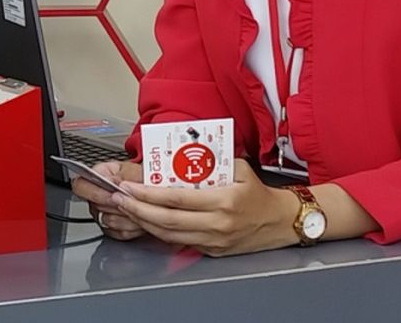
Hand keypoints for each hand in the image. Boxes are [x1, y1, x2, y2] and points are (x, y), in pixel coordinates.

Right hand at [71, 161, 146, 240]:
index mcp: (99, 175)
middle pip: (94, 206)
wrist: (158, 192)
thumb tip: (112, 184)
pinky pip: (117, 233)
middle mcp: (97, 194)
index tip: (112, 196)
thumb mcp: (135, 172)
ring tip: (139, 209)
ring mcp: (103, 212)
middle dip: (116, 205)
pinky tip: (139, 219)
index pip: (81, 186)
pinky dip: (131, 228)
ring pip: (107, 221)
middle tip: (131, 201)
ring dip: (126, 217)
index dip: (95, 193)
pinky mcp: (113, 228)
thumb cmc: (146, 178)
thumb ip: (122, 177)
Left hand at [113, 159, 299, 255]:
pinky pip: (180, 242)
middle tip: (119, 199)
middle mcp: (217, 224)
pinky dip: (160, 233)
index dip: (148, 194)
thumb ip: (210, 161)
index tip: (130, 187)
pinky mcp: (212, 251)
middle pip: (167, 221)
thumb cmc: (259, 193)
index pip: (176, 199)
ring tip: (126, 209)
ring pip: (170, 235)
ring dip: (144, 223)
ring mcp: (214, 241)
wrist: (281, 221)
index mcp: (223, 201)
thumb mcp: (238, 168)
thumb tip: (181, 150)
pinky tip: (146, 222)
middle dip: (138, 210)